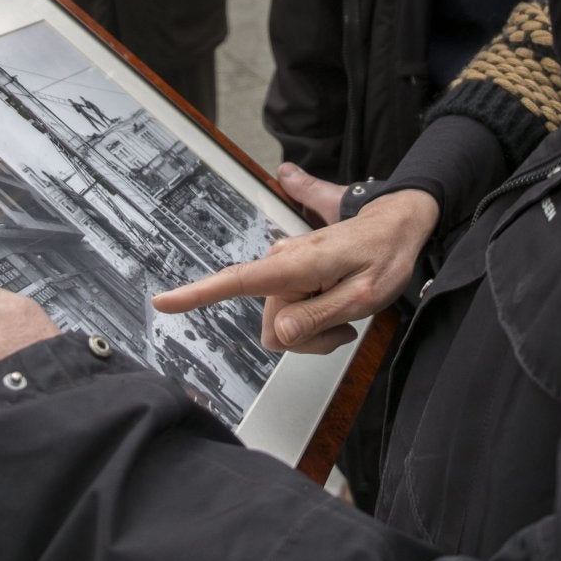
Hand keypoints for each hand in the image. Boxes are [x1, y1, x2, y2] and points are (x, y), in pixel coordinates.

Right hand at [153, 163, 438, 353]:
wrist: (397, 226)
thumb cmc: (384, 256)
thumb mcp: (361, 297)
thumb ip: (317, 317)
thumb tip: (279, 333)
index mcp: (294, 264)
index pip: (237, 281)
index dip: (198, 294)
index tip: (163, 302)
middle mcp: (281, 261)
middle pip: (273, 325)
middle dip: (307, 335)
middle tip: (344, 323)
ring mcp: (285, 265)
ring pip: (283, 323)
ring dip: (315, 328)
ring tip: (345, 311)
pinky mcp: (290, 271)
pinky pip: (291, 311)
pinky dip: (315, 319)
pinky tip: (338, 306)